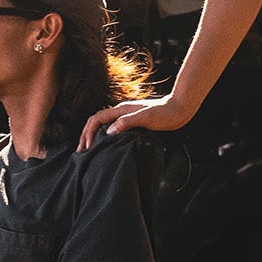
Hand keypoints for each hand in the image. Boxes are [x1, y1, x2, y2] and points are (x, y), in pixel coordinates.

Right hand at [79, 91, 194, 149]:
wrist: (179, 109)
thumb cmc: (165, 113)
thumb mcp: (145, 118)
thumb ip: (126, 123)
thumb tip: (108, 132)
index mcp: (120, 110)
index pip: (96, 119)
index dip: (87, 133)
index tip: (86, 147)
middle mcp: (120, 112)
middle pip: (95, 122)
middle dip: (85, 135)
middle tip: (81, 151)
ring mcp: (126, 117)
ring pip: (102, 125)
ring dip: (93, 136)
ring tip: (89, 150)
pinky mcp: (132, 123)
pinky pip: (112, 129)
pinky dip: (103, 137)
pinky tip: (106, 146)